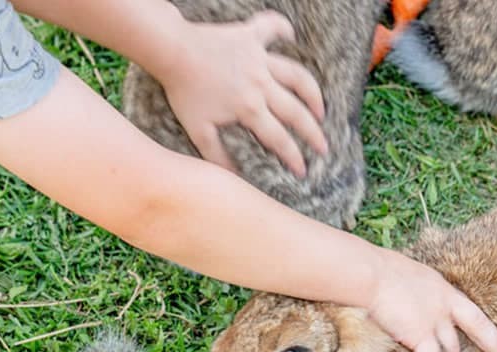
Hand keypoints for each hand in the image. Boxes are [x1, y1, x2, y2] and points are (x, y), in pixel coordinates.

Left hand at [157, 10, 327, 176]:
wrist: (173, 52)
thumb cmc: (183, 91)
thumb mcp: (198, 130)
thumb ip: (217, 156)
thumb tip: (235, 178)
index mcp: (249, 108)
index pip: (279, 138)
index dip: (294, 157)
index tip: (304, 170)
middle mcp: (261, 84)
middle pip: (296, 112)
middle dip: (313, 133)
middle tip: (324, 147)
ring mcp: (259, 59)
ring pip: (296, 75)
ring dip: (312, 93)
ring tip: (320, 108)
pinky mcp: (250, 36)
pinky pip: (271, 28)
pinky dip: (282, 29)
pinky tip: (290, 35)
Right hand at [367, 254, 496, 351]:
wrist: (371, 275)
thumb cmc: (379, 272)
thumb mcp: (408, 278)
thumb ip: (414, 295)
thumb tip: (404, 304)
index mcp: (444, 291)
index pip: (475, 317)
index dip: (493, 339)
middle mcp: (445, 307)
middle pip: (466, 337)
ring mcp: (434, 322)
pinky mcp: (419, 335)